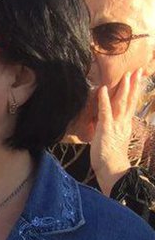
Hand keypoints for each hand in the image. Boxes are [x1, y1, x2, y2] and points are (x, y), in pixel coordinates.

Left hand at [90, 69, 144, 194]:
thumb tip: (101, 123)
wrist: (112, 169)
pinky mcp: (105, 128)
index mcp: (125, 125)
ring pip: (121, 103)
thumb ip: (109, 129)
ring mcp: (116, 125)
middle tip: (137, 71)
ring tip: (126, 75)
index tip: (137, 80)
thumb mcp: (111, 139)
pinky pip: (105, 111)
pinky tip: (103, 89)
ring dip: (123, 88)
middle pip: (130, 100)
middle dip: (133, 85)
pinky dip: (104, 99)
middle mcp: (123, 122)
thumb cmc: (109, 157)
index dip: (134, 92)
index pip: (131, 105)